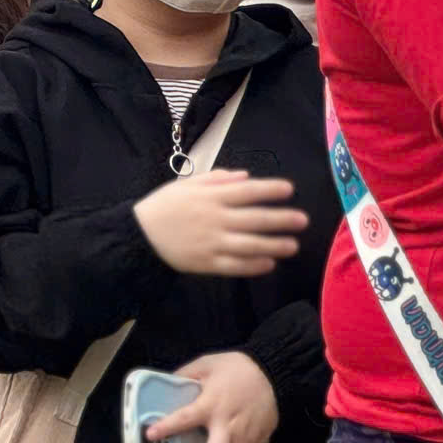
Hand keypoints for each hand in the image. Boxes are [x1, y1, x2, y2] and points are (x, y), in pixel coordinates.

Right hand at [133, 170, 306, 276]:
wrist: (139, 235)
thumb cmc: (164, 206)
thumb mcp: (185, 184)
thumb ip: (216, 179)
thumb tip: (246, 177)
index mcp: (209, 197)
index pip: (247, 191)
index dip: (270, 189)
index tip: (289, 189)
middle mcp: (215, 219)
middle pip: (255, 219)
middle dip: (282, 219)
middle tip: (303, 220)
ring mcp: (212, 242)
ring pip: (251, 245)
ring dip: (275, 245)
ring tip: (293, 245)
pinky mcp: (208, 263)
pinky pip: (236, 265)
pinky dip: (254, 265)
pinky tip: (269, 263)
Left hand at [152, 350, 278, 442]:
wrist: (273, 375)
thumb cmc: (236, 369)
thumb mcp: (205, 364)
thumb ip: (185, 375)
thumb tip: (165, 384)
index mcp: (211, 405)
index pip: (184, 419)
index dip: (166, 429)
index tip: (150, 435)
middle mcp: (228, 426)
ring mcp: (245, 438)